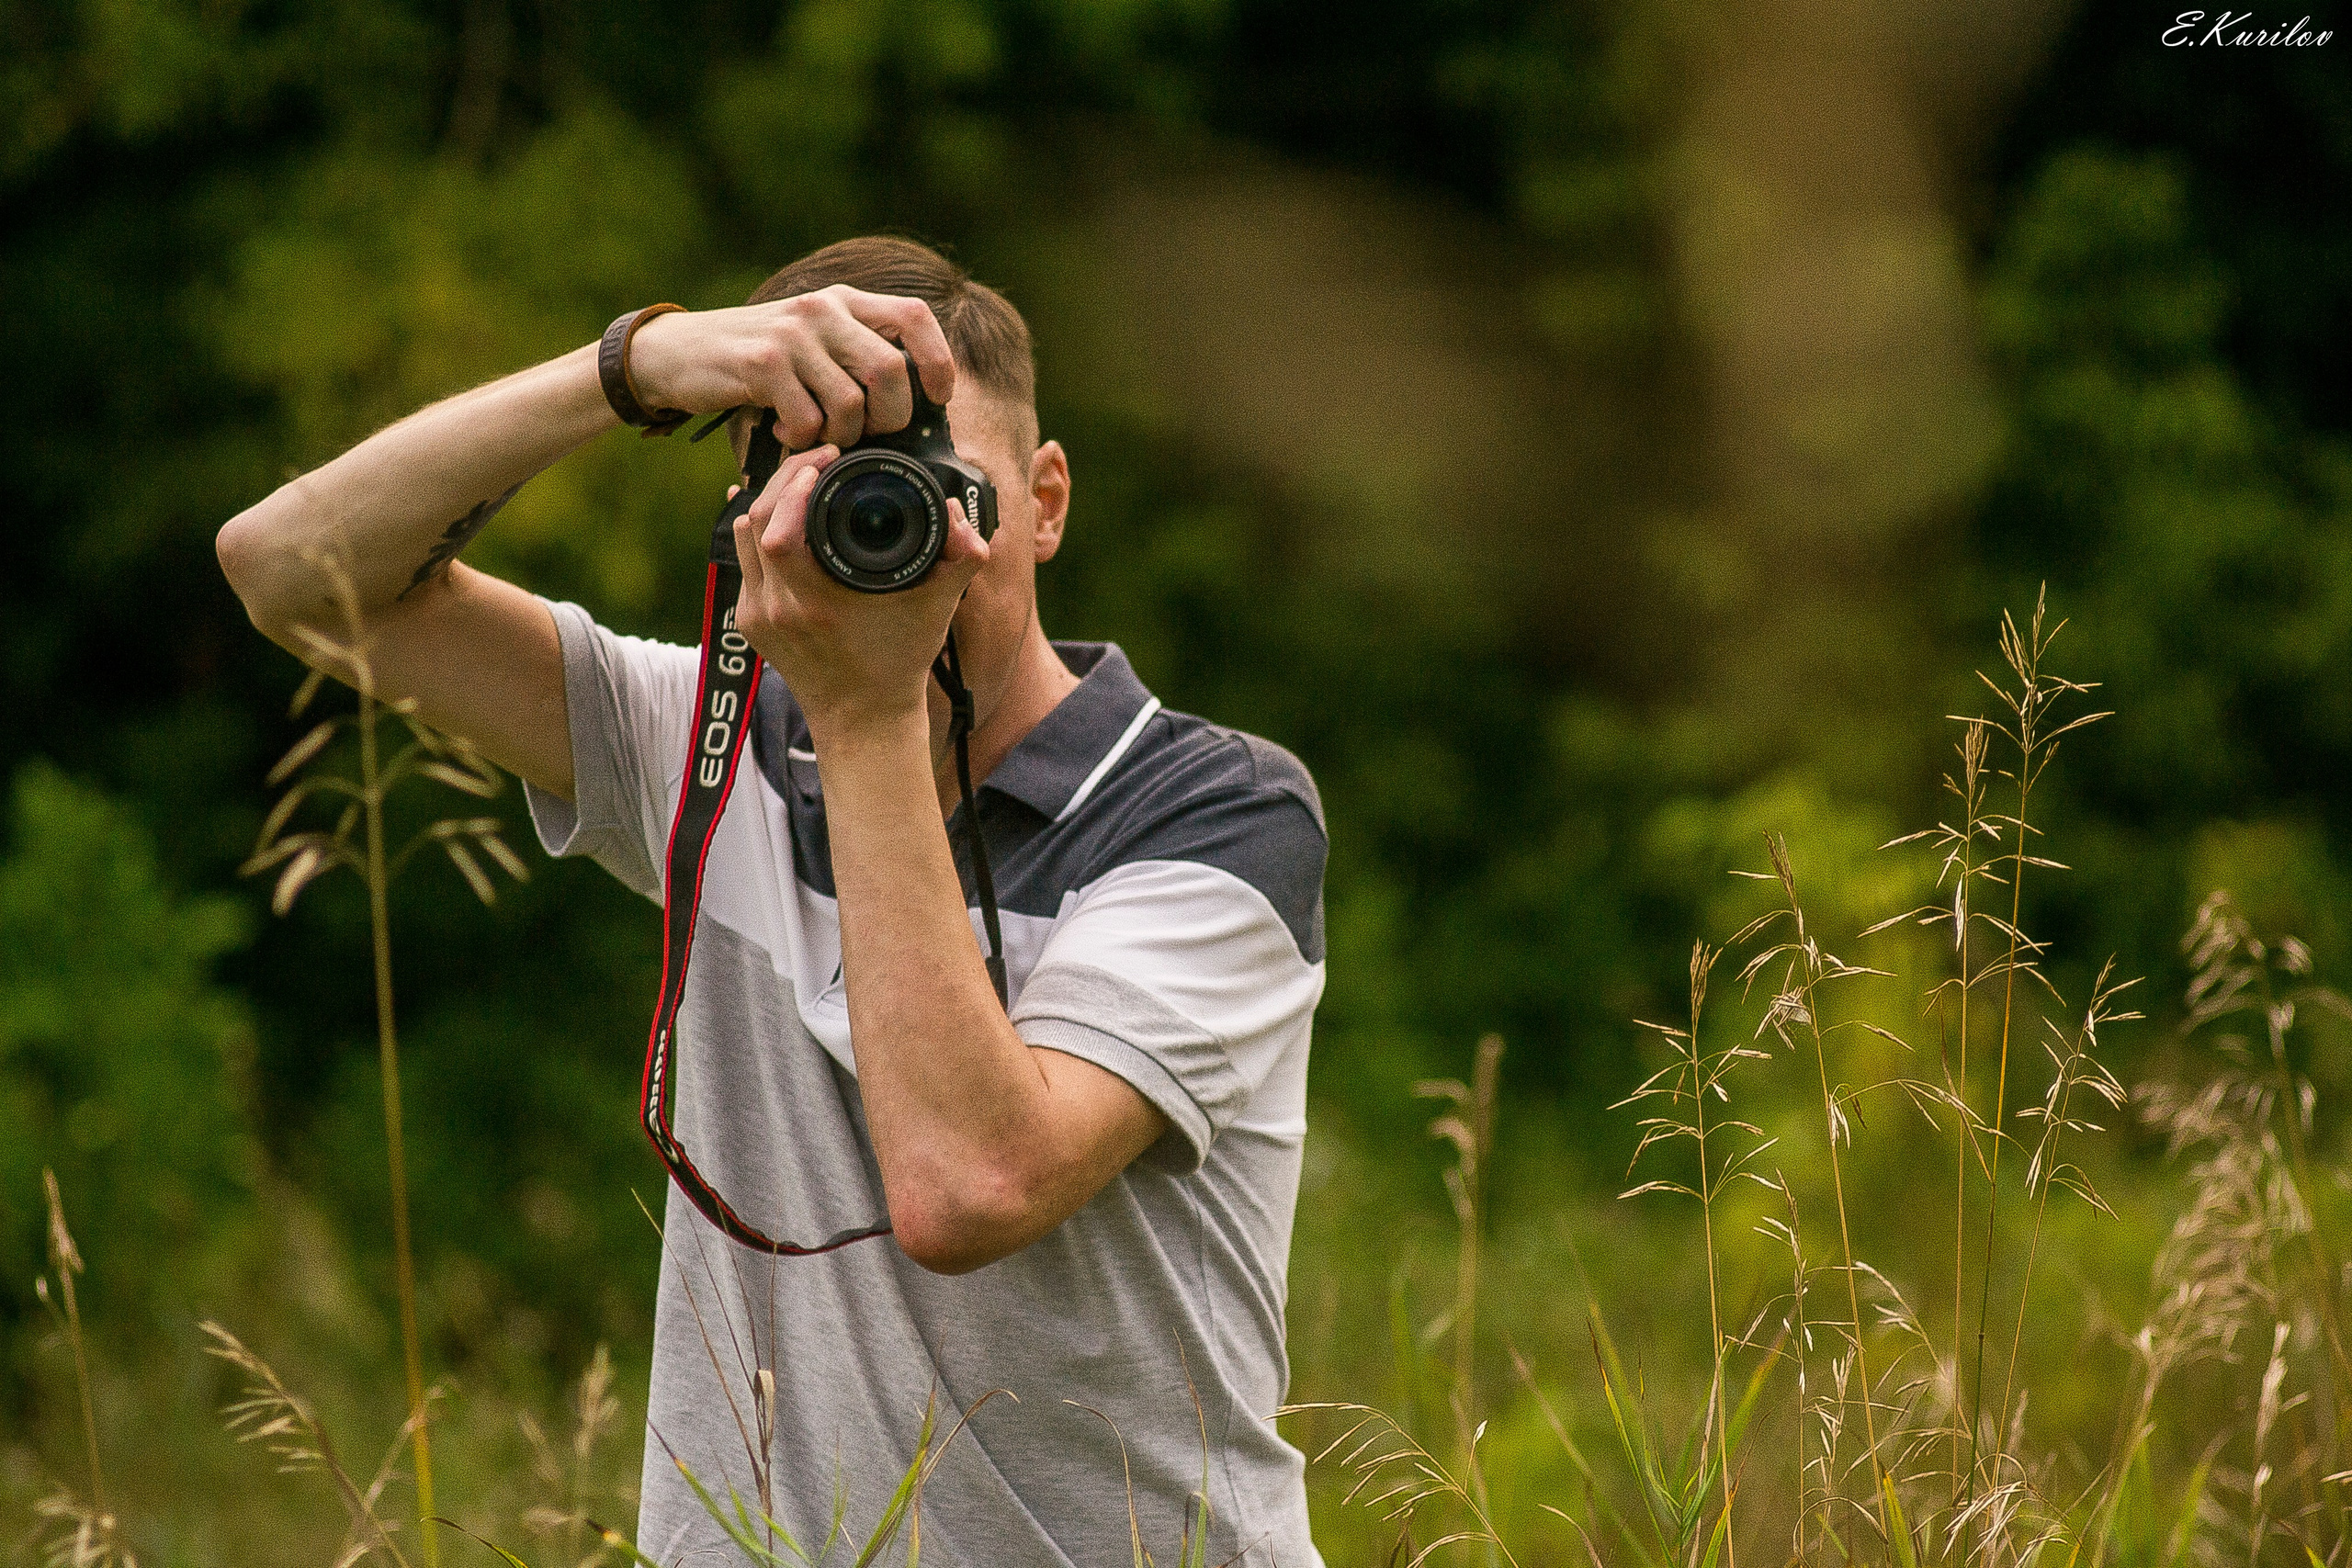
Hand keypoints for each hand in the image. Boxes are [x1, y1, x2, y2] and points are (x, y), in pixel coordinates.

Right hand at [625, 286, 956, 450]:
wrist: (676, 353)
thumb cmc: (756, 360)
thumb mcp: (812, 342)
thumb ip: (856, 357)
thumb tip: (916, 409)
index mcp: (843, 301)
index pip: (916, 317)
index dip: (938, 360)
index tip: (938, 398)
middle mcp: (822, 309)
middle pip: (890, 372)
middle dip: (888, 419)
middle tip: (865, 436)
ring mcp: (792, 334)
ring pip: (850, 403)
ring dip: (840, 436)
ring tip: (816, 434)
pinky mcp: (762, 363)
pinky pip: (808, 420)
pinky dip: (801, 439)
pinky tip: (781, 429)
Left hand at [730, 446, 991, 736]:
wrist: (863, 720)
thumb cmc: (899, 663)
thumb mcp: (937, 608)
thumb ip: (961, 558)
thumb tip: (958, 512)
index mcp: (814, 603)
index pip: (778, 526)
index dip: (796, 482)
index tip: (827, 460)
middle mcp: (775, 609)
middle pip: (755, 520)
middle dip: (783, 479)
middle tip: (817, 460)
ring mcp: (756, 616)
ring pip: (742, 535)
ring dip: (768, 501)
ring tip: (801, 480)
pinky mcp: (748, 622)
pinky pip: (744, 559)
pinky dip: (762, 531)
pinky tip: (782, 513)